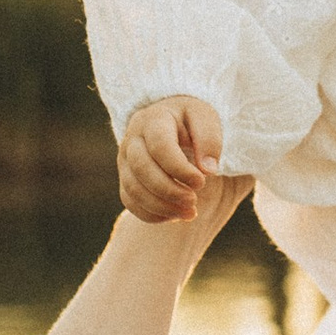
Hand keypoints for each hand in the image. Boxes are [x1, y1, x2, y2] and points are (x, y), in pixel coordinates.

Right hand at [118, 95, 225, 223]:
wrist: (173, 125)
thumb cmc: (192, 122)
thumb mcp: (206, 119)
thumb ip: (210, 140)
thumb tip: (208, 170)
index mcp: (154, 119)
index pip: (160, 146)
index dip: (180, 169)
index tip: (201, 182)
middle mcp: (133, 139)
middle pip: (142, 169)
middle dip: (169, 190)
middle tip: (194, 200)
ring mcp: (125, 160)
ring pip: (133, 189)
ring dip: (162, 206)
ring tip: (190, 212)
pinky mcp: (125, 178)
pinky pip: (130, 202)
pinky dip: (153, 214)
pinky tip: (175, 215)